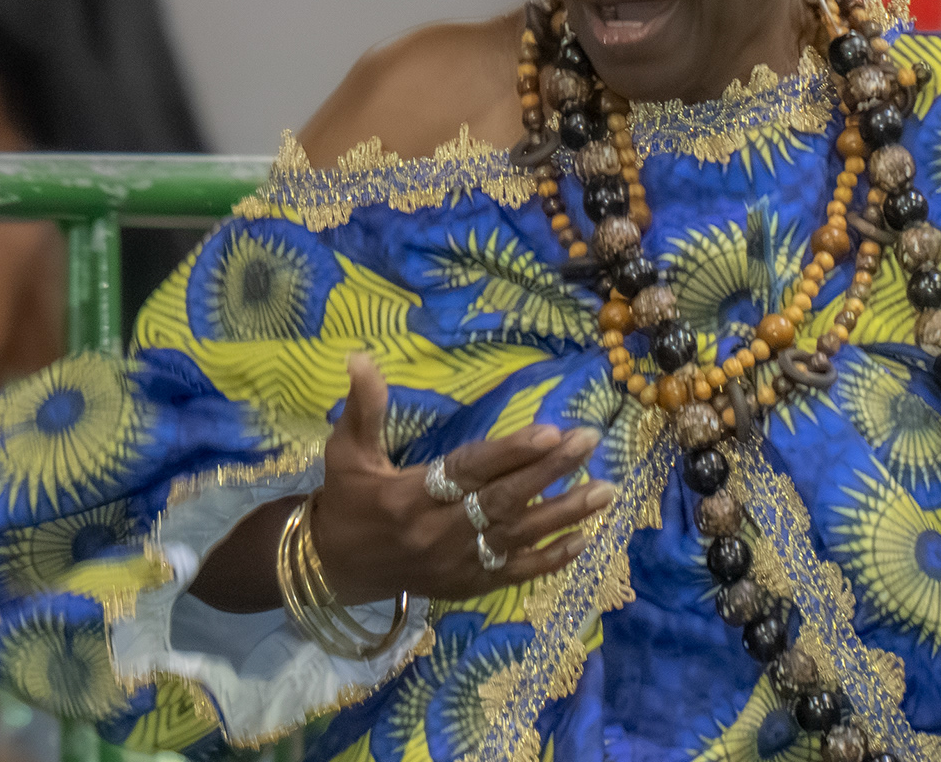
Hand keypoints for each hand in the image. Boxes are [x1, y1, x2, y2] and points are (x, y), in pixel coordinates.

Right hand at [310, 355, 612, 603]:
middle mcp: (438, 533)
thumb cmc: (346, 501)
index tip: (550, 429)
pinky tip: (586, 539)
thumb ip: (362, 406)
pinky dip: (552, 559)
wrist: (333, 570)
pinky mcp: (469, 585)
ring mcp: (458, 564)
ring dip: (566, 514)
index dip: (510, 452)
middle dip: (551, 471)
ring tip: (607, 490)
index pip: (469, 470)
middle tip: (590, 441)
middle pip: (504, 501)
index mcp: (410, 497)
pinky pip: (517, 572)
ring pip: (519, 537)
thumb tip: (359, 356)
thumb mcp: (346, 451)